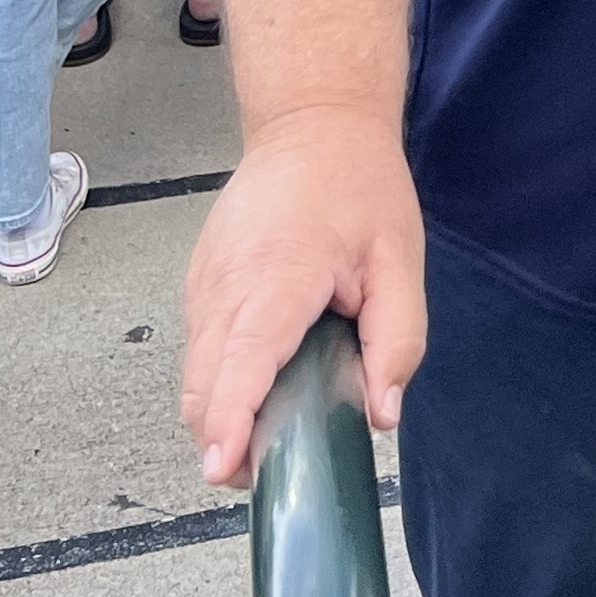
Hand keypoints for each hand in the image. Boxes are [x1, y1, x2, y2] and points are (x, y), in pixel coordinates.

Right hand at [180, 106, 427, 489]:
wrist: (311, 123)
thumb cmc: (359, 186)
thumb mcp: (400, 258)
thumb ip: (396, 339)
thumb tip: (382, 412)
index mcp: (280, 274)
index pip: (245, 357)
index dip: (231, 417)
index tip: (224, 465)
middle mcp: (226, 282)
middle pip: (206, 383)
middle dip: (226, 438)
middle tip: (271, 472)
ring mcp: (203, 283)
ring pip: (195, 374)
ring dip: (219, 415)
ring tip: (269, 436)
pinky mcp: (198, 284)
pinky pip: (198, 350)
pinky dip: (218, 382)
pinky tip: (258, 387)